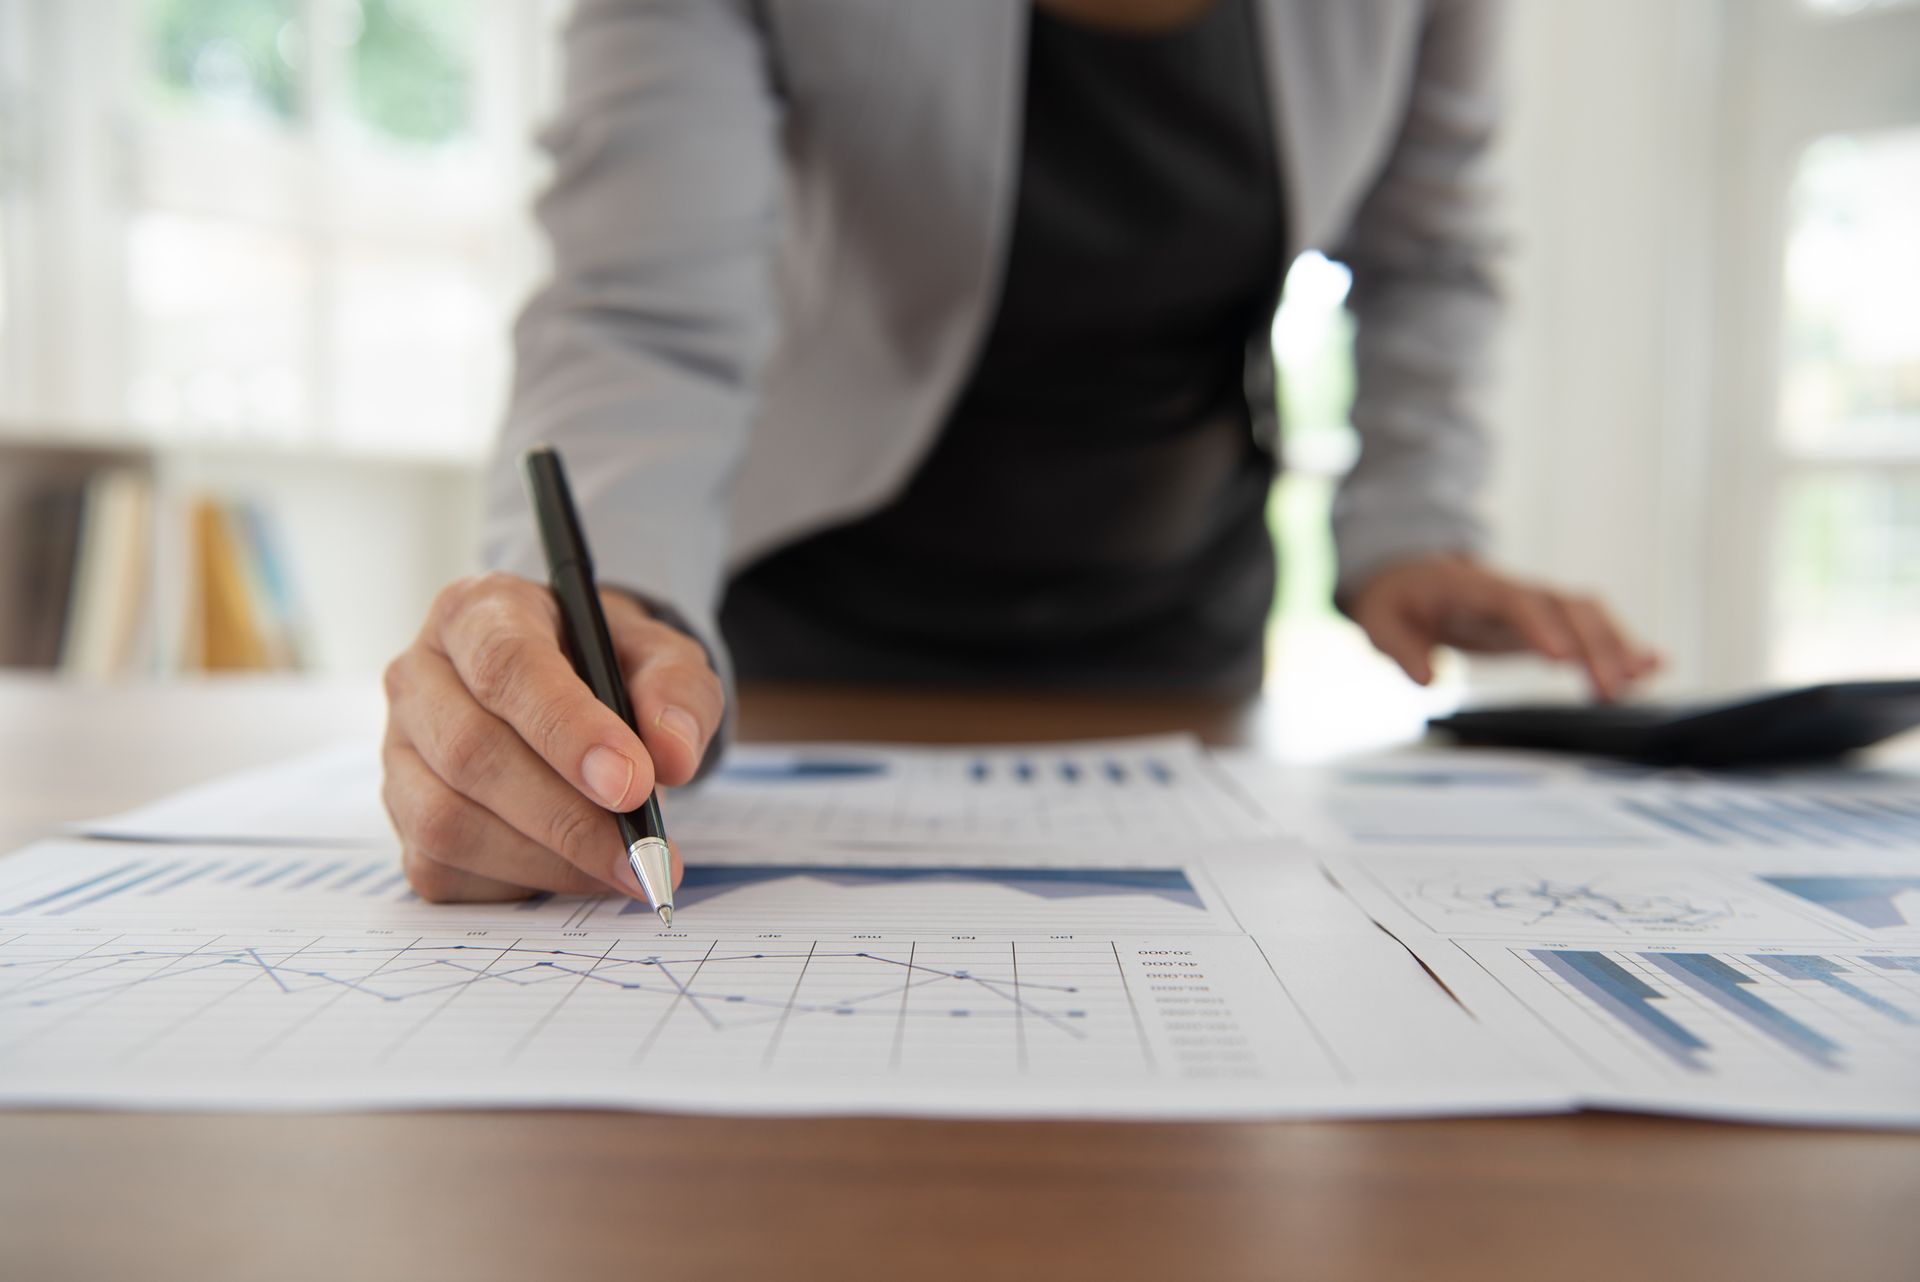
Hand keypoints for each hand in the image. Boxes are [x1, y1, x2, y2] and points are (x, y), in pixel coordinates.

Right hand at [381, 573, 723, 902]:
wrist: (574, 685)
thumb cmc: (609, 664)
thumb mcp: (661, 655)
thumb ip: (677, 691)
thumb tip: (673, 757)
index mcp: (477, 612)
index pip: (505, 666)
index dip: (567, 730)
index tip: (632, 783)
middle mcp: (419, 675)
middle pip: (471, 752)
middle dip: (567, 815)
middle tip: (643, 851)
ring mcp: (399, 749)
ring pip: (447, 820)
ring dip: (546, 859)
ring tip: (622, 867)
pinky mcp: (401, 814)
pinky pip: (440, 867)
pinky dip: (517, 882)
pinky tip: (574, 869)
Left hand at [1349, 553, 1661, 701]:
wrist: (1408, 576)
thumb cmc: (1395, 598)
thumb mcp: (1378, 620)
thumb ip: (1399, 648)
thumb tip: (1428, 677)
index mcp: (1472, 588)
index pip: (1513, 602)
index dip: (1538, 626)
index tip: (1560, 658)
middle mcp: (1513, 592)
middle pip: (1565, 608)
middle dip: (1593, 645)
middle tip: (1611, 690)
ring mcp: (1533, 605)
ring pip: (1587, 615)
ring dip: (1616, 645)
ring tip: (1642, 680)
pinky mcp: (1545, 622)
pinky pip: (1589, 627)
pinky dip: (1620, 645)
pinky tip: (1652, 666)